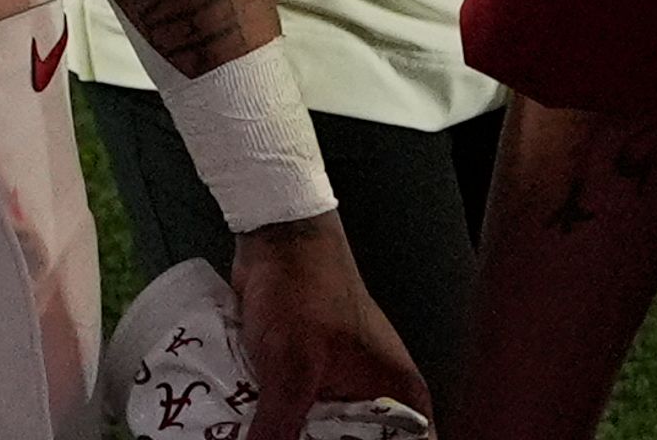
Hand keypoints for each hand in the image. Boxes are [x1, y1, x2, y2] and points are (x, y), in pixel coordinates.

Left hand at [231, 211, 428, 439]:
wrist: (276, 237)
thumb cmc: (302, 291)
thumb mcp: (291, 372)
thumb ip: (277, 433)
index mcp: (400, 395)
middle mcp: (380, 394)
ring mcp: (346, 385)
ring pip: (325, 438)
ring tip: (267, 438)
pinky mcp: (314, 376)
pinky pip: (302, 419)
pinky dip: (281, 429)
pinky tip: (256, 434)